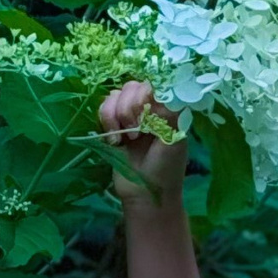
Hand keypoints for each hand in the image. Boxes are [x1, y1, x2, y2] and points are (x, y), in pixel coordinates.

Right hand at [97, 78, 188, 207]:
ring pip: (115, 94)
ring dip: (117, 115)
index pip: (154, 83)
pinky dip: (106, 120)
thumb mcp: (173, 140)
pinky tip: (114, 140)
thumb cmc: (165, 169)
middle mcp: (149, 107)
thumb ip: (168, 113)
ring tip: (125, 138)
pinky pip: (103, 107)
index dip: (145, 94)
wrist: (144, 194)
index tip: (146, 115)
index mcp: (168, 108)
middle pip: (132, 86)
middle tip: (137, 131)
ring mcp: (129, 115)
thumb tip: (158, 88)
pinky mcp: (112, 125)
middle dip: (131, 107)